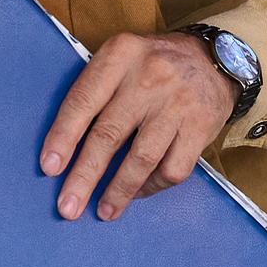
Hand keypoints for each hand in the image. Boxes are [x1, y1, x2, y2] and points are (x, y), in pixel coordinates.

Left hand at [38, 32, 237, 221]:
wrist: (216, 58)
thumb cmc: (154, 65)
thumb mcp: (122, 58)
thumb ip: (96, 89)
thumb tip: (64, 146)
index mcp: (120, 55)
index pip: (84, 100)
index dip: (63, 137)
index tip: (49, 167)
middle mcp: (148, 77)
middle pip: (108, 134)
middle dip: (84, 176)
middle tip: (68, 206)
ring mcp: (177, 103)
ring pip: (141, 158)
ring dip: (118, 191)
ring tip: (103, 211)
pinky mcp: (201, 127)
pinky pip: (172, 168)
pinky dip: (152, 187)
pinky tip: (138, 193)